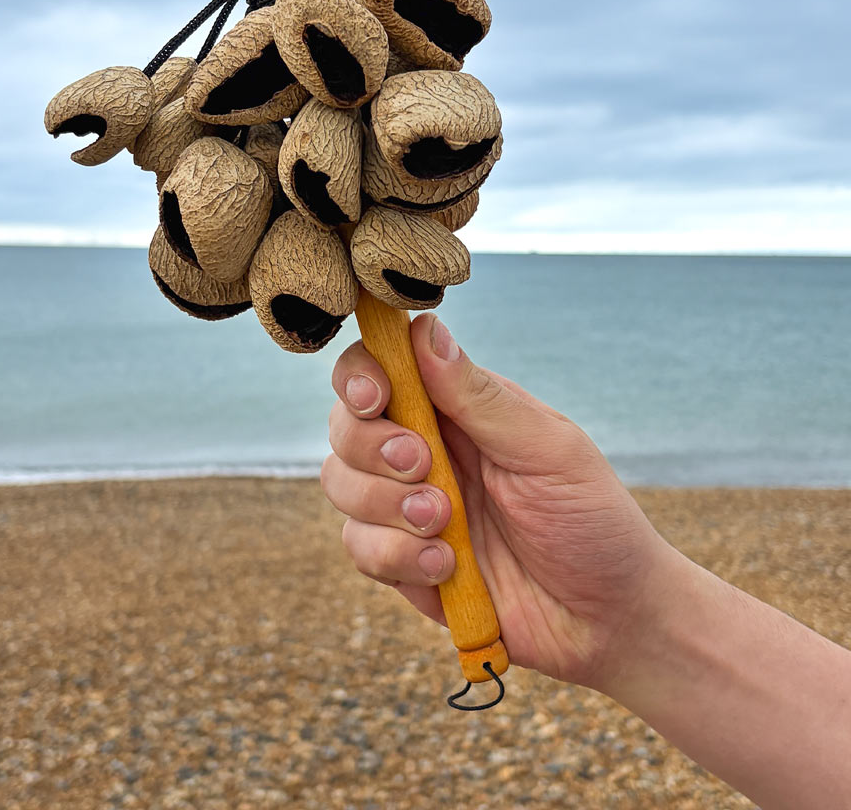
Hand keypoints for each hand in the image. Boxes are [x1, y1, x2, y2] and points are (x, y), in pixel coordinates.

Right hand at [322, 312, 677, 688]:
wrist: (607, 619)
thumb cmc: (592, 520)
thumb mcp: (547, 449)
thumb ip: (480, 396)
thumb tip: (424, 328)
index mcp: (456, 408)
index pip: (380, 369)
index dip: (360, 375)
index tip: (375, 398)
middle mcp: (423, 450)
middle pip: (345, 425)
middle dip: (372, 447)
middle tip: (425, 468)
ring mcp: (406, 506)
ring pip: (340, 484)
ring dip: (385, 504)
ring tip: (445, 524)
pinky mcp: (401, 561)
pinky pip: (359, 546)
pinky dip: (396, 556)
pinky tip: (446, 567)